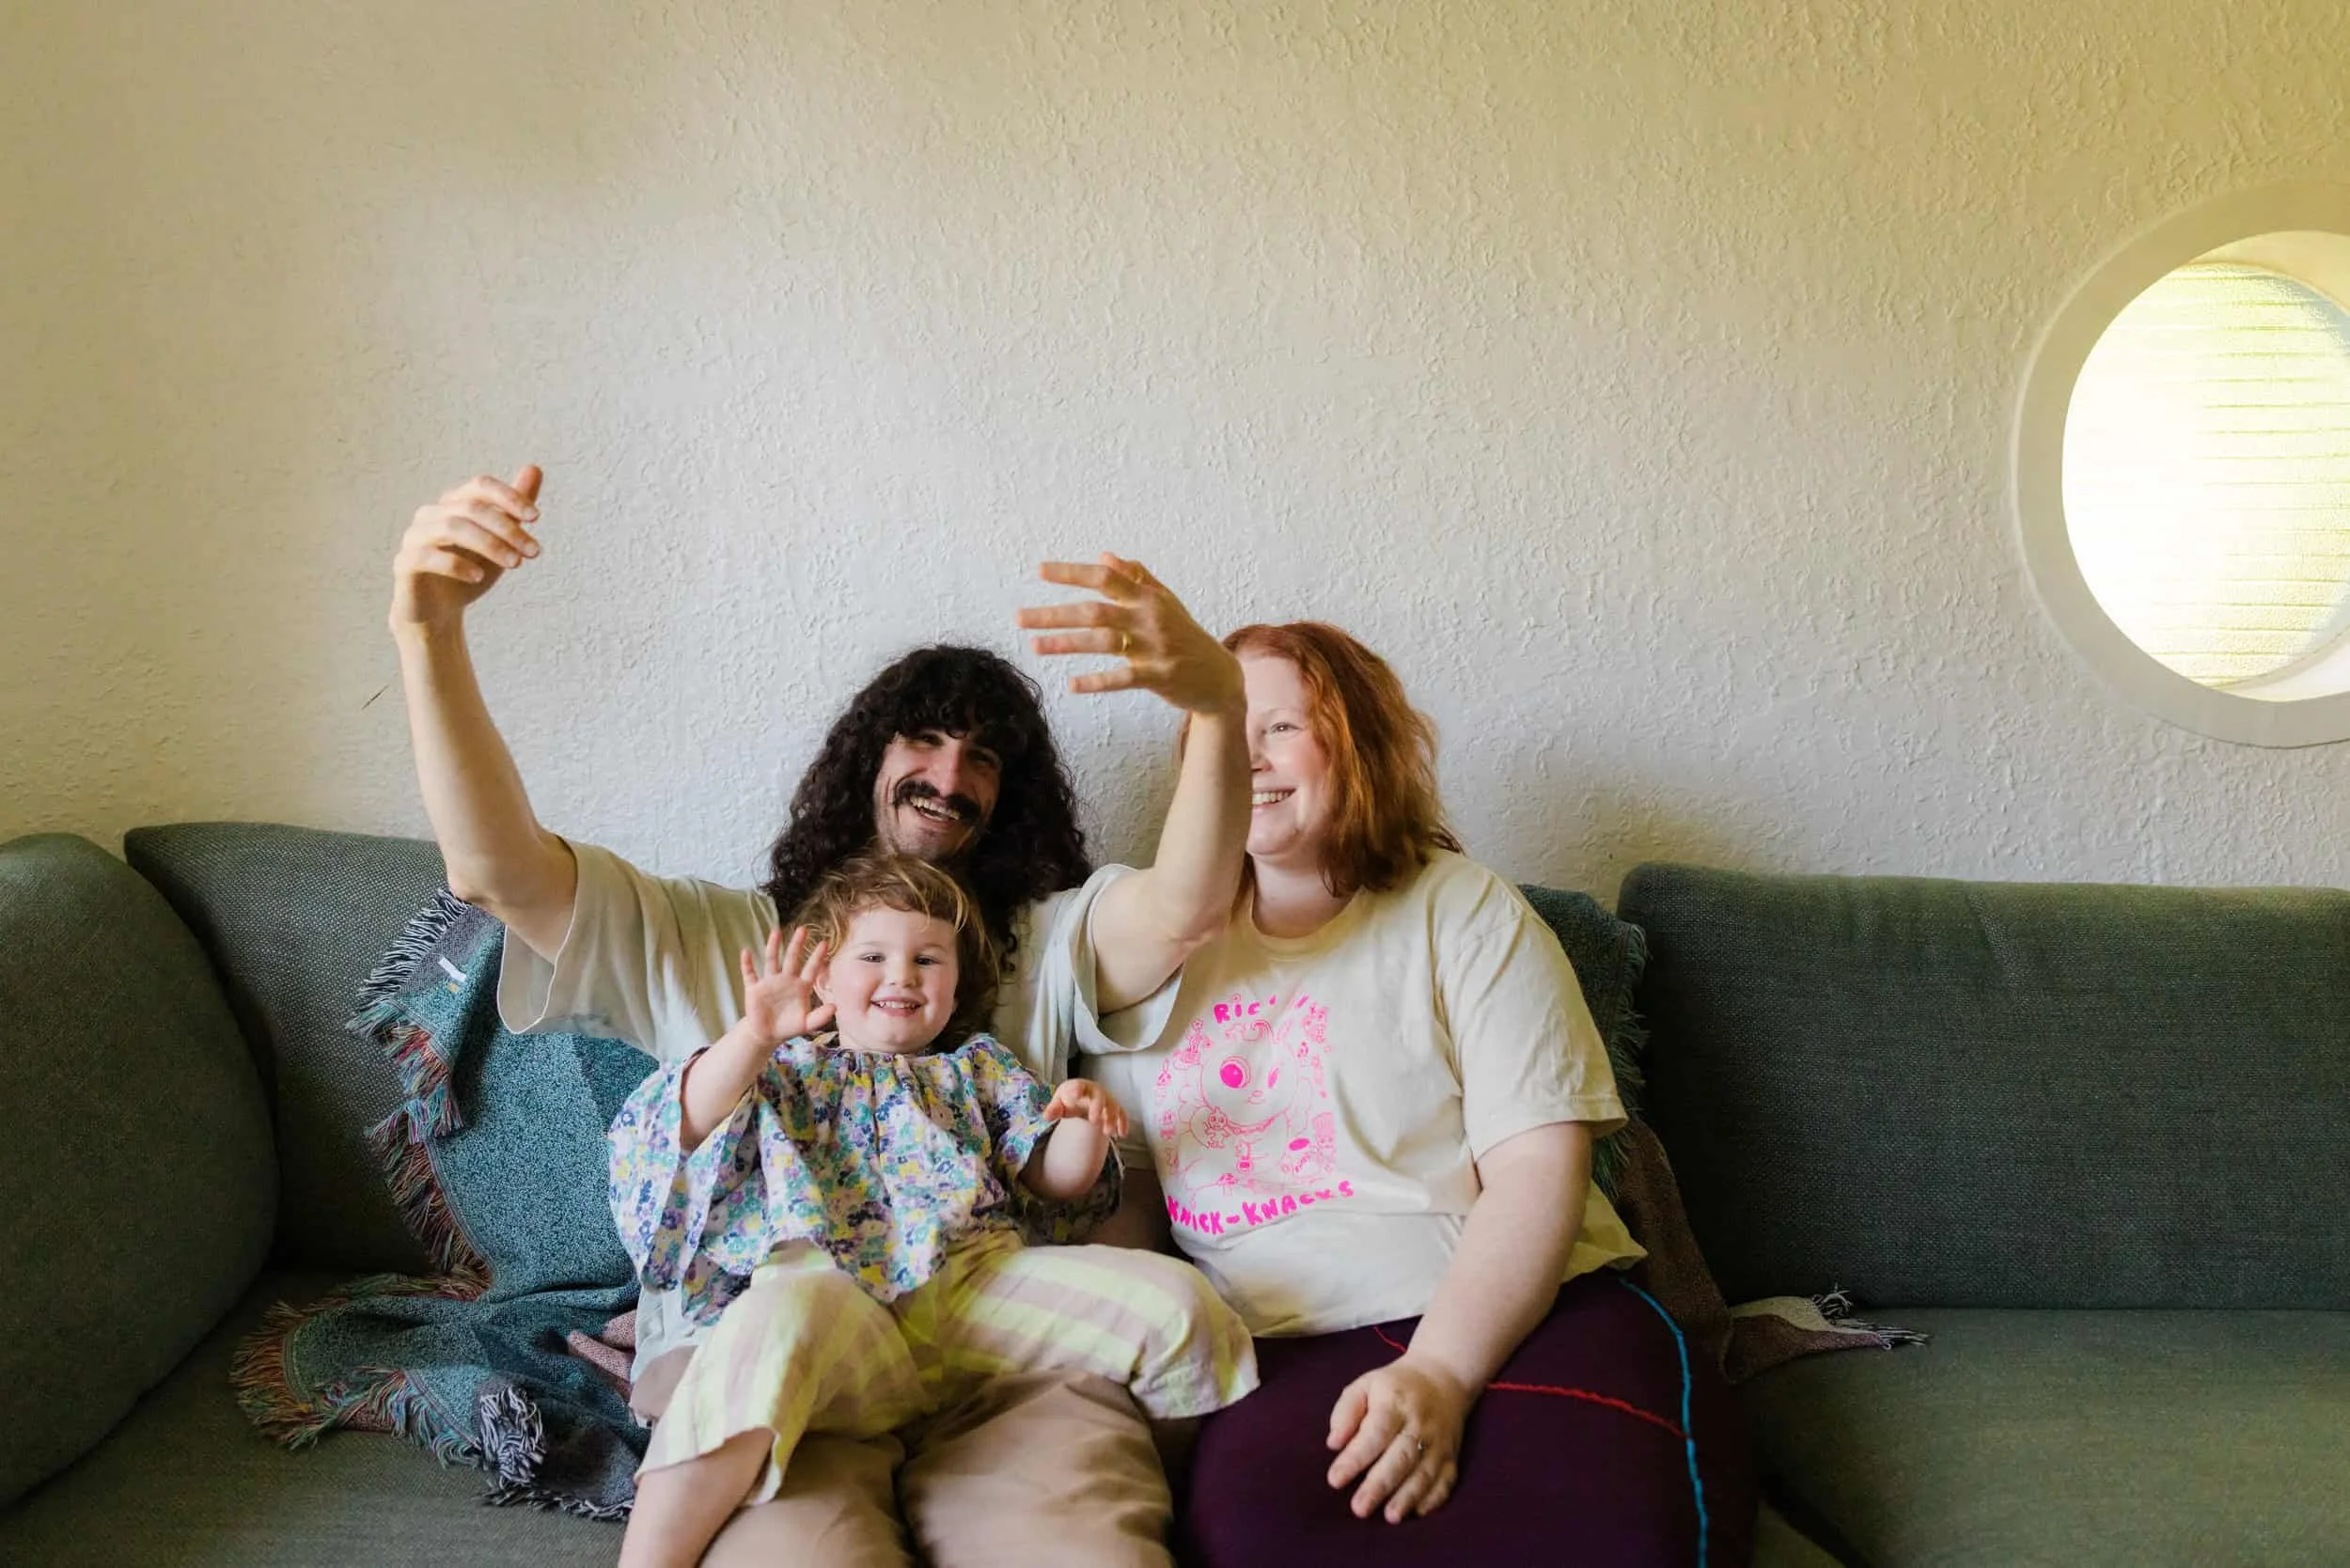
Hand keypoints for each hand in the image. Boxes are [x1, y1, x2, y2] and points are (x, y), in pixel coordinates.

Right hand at [390, 466, 543, 632]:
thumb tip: (534, 468)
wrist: (438, 611)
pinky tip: (478, 577)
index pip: (480, 485)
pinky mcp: (404, 562)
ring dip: (489, 545)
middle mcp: (431, 514)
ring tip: (514, 564)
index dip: (509, 497)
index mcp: (453, 503)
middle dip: (507, 529)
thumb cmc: (469, 570)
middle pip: (471, 508)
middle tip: (533, 552)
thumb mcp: (500, 541)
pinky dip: (457, 565)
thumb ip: (514, 507)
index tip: (536, 518)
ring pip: (452, 527)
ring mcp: (415, 536)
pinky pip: (428, 556)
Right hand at [739, 927, 834, 1047]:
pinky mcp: (754, 989)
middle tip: (803, 929)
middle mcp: (786, 980)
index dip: (817, 957)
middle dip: (797, 945)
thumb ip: (820, 1017)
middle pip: (792, 958)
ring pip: (772, 960)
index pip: (811, 969)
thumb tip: (835, 1007)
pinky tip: (746, 952)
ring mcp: (770, 982)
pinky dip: (747, 964)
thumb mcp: (807, 1024)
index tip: (824, 943)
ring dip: (773, 946)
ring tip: (776, 932)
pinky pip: (750, 974)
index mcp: (801, 986)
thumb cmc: (789, 1026)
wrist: (767, 1034)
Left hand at [1016, 555, 1243, 716]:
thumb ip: (1137, 578)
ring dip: (1065, 644)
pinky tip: (1071, 684)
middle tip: (1019, 618)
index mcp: (1148, 598)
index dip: (1072, 573)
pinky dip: (1096, 681)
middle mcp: (1149, 619)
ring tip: (1034, 646)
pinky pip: (1122, 678)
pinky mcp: (1158, 677)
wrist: (1220, 676)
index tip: (1040, 571)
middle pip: (1094, 611)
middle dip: (1054, 614)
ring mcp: (1154, 649)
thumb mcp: (1166, 602)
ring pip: (1102, 643)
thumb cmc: (1187, 635)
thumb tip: (1105, 556)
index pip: (1105, 578)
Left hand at [1043, 1078, 1130, 1140]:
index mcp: (1079, 1087)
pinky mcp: (1114, 1108)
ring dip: (1111, 1118)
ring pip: (1112, 1106)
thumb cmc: (1069, 1099)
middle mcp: (1095, 1091)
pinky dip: (1123, 1123)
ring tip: (1107, 1133)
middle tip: (1093, 1121)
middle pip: (1099, 1097)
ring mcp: (1106, 1099)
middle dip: (1097, 1107)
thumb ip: (1053, 1109)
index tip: (1075, 1095)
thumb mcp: (1059, 1102)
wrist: (1083, 1095)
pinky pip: (1122, 1114)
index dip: (1077, 1089)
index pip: (1078, 1086)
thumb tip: (1045, 1117)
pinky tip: (1121, 1134)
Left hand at [1325, 1356, 1469, 1522]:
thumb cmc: (1394, 1386)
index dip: (1355, 1457)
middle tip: (1359, 1508)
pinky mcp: (1451, 1456)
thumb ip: (1346, 1411)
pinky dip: (1435, 1498)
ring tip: (1390, 1517)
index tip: (1334, 1479)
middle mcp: (1419, 1424)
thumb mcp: (1366, 1384)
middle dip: (1380, 1485)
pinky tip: (1418, 1512)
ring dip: (1408, 1496)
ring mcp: (1438, 1442)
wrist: (1444, 1376)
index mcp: (1395, 1403)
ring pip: (1424, 1473)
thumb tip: (1333, 1443)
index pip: (1375, 1433)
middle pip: (1401, 1457)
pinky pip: (1446, 1480)